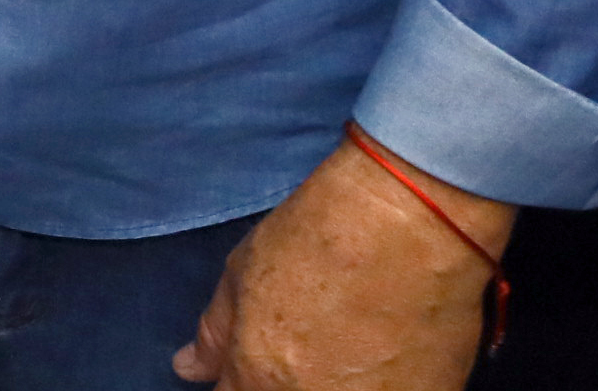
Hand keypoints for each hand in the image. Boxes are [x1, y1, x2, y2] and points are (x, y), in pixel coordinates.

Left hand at [175, 130, 509, 388]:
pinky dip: (386, 385)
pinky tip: (385, 357)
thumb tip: (188, 368)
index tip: (257, 364)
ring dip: (338, 384)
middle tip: (308, 350)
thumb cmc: (319, 235)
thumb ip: (215, 332)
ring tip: (350, 349)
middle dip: (287, 383)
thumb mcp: (243, 272)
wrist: (409, 223)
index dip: (241, 382)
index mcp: (260, 379)